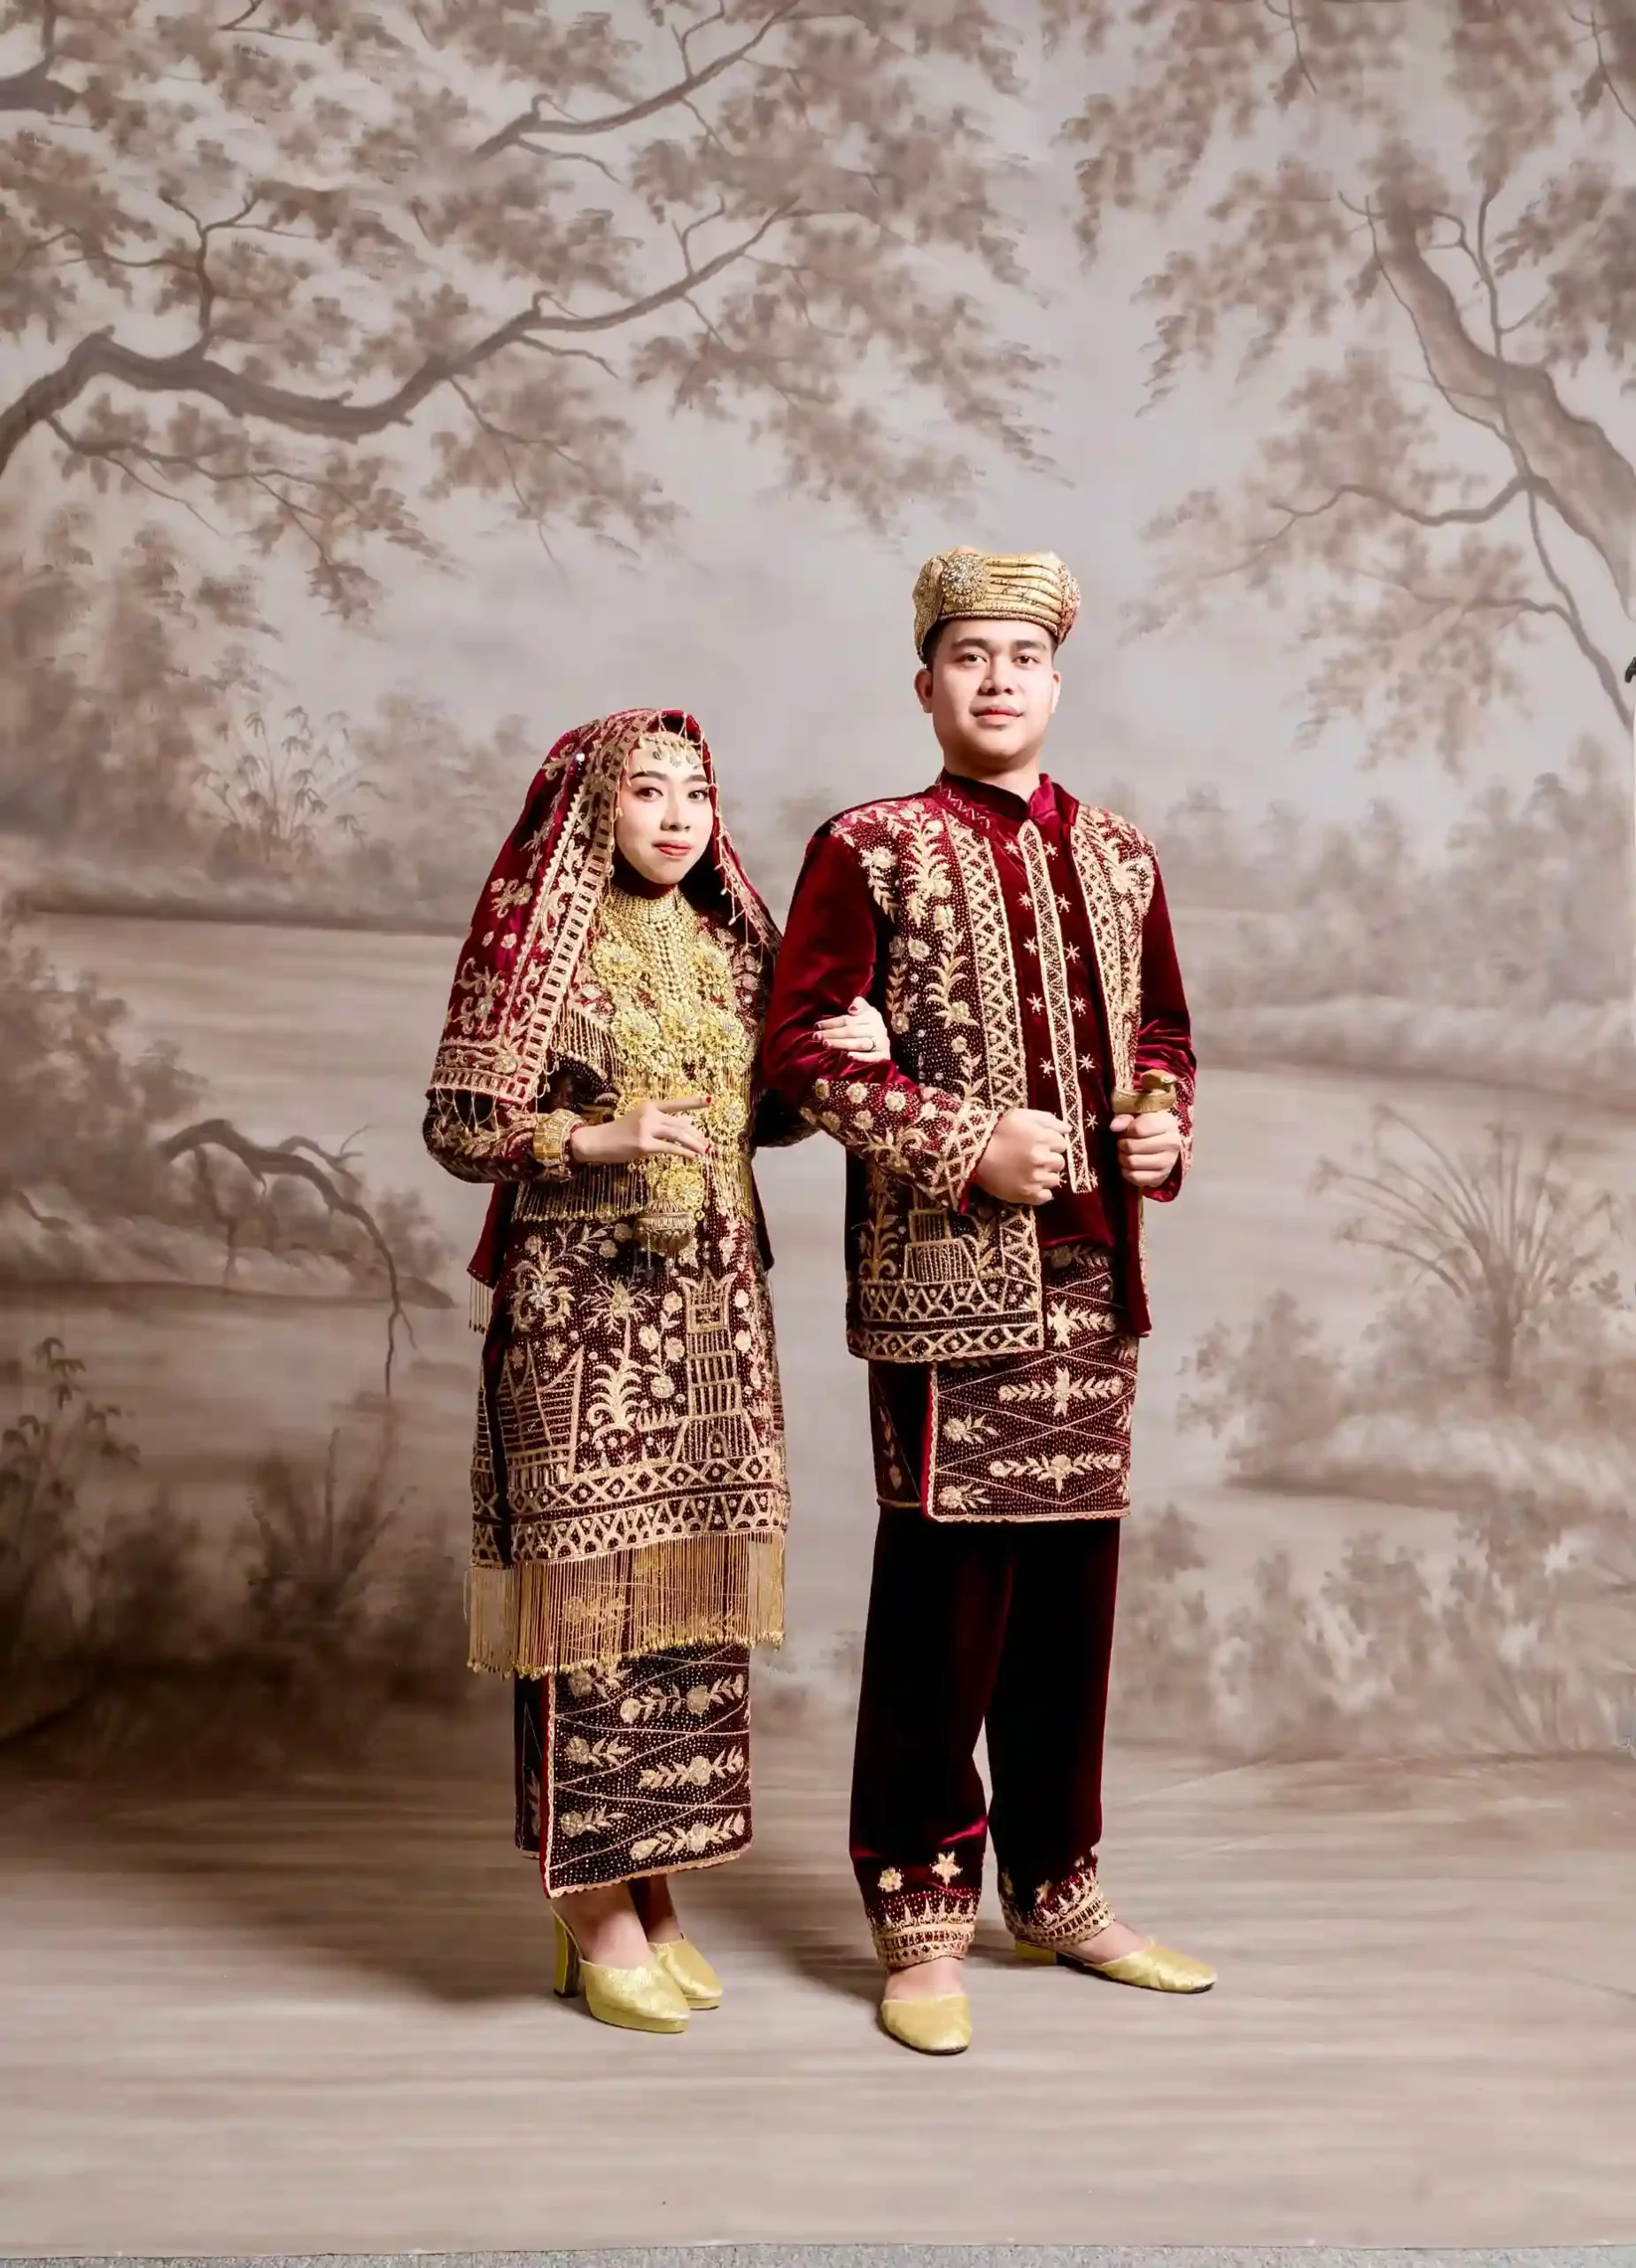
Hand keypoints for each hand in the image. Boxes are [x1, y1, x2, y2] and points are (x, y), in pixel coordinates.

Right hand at [568, 1097, 710, 1166]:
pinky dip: (684, 1153)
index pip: (676, 1103)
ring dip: (694, 1144)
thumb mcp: (637, 1121)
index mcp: (649, 1106)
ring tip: (704, 1151)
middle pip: (680, 1123)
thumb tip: (680, 1131)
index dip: (693, 1103)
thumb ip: (656, 1123)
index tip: (709, 1101)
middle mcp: (649, 1114)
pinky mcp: (644, 1145)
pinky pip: (670, 1148)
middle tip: (707, 1143)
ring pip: (678, 1135)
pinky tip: (693, 1157)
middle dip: (696, 1134)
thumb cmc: (617, 1133)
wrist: (596, 1141)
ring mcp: (647, 1129)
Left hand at [814, 995, 891, 1063]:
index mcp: (872, 1016)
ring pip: (859, 1043)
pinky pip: (872, 1057)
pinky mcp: (883, 1056)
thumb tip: (852, 1009)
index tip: (816, 1026)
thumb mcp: (865, 1010)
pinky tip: (848, 1056)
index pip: (848, 1020)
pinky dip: (861, 1057)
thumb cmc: (868, 1025)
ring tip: (826, 1044)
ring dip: (841, 1044)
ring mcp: (881, 1043)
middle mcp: (877, 1029)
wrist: (885, 1042)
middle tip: (816, 1037)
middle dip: (832, 1034)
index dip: (831, 1023)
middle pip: (851, 1031)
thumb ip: (858, 1004)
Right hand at [972, 1108, 1068, 1206]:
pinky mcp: (1028, 1195)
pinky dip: (1040, 1192)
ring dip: (1045, 1175)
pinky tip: (1029, 1184)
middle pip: (1059, 1162)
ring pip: (1055, 1180)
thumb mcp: (1021, 1116)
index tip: (1037, 1143)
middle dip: (1049, 1159)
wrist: (974, 1155)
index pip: (1061, 1143)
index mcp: (1043, 1139)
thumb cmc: (997, 1132)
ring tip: (1029, 1171)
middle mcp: (1042, 1160)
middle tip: (1032, 1157)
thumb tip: (1067, 1129)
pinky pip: (1046, 1197)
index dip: (1050, 1142)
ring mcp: (1036, 1179)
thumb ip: (1047, 1120)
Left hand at [1110, 1106, 1180, 1190]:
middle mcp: (1171, 1143)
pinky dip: (1127, 1173)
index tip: (1126, 1132)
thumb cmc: (1149, 1125)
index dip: (1126, 1131)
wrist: (1165, 1142)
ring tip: (1126, 1153)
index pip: (1138, 1129)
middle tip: (1123, 1144)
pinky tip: (1129, 1166)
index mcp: (1167, 1123)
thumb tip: (1114, 1127)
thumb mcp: (1137, 1116)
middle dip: (1122, 1145)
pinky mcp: (1161, 1177)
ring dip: (1123, 1158)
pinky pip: (1136, 1178)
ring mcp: (1168, 1162)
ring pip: (1133, 1163)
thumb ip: (1124, 1118)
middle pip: (1133, 1147)